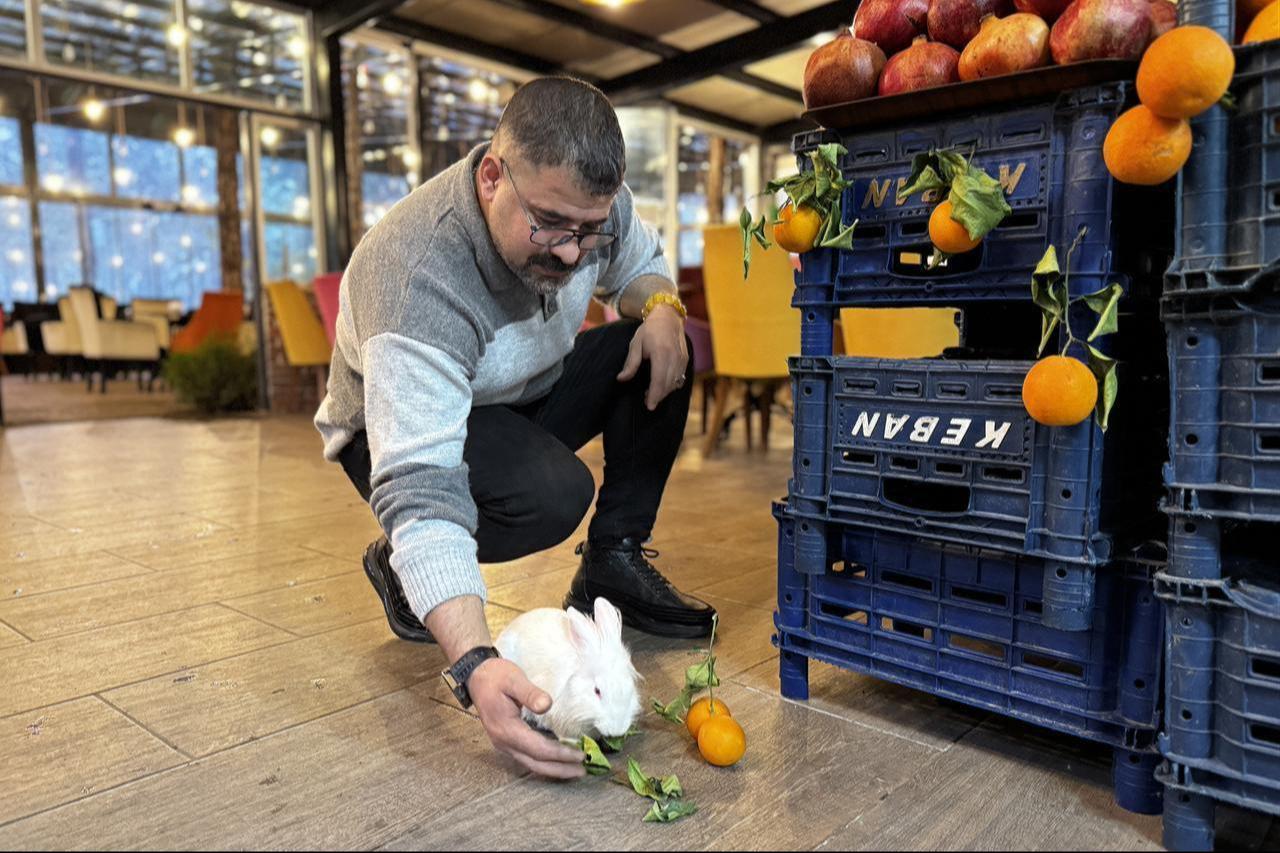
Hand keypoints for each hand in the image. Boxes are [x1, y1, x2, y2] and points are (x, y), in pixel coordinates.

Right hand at [467, 657, 585, 779]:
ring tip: (574, 769)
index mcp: (506, 729)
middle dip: (560, 770)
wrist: (476, 676)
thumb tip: (547, 705)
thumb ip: (530, 693)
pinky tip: (557, 760)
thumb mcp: (514, 680)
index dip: (560, 754)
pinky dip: (544, 761)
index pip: (538, 749)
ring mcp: (503, 743)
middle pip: (535, 764)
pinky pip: (527, 757)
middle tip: (582, 770)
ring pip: (531, 763)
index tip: (580, 755)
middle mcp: (504, 742)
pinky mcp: (506, 741)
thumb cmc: (496, 676)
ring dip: (553, 769)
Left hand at [616, 304, 688, 410]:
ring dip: (664, 391)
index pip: (659, 380)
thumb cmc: (649, 330)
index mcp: (661, 353)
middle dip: (658, 396)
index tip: (649, 405)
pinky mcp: (686, 360)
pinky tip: (662, 384)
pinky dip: (672, 385)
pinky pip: (680, 378)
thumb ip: (630, 363)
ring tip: (652, 393)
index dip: (654, 396)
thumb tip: (621, 379)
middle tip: (647, 400)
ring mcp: (682, 360)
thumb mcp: (636, 344)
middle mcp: (674, 358)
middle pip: (668, 385)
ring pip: (675, 383)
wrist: (668, 317)